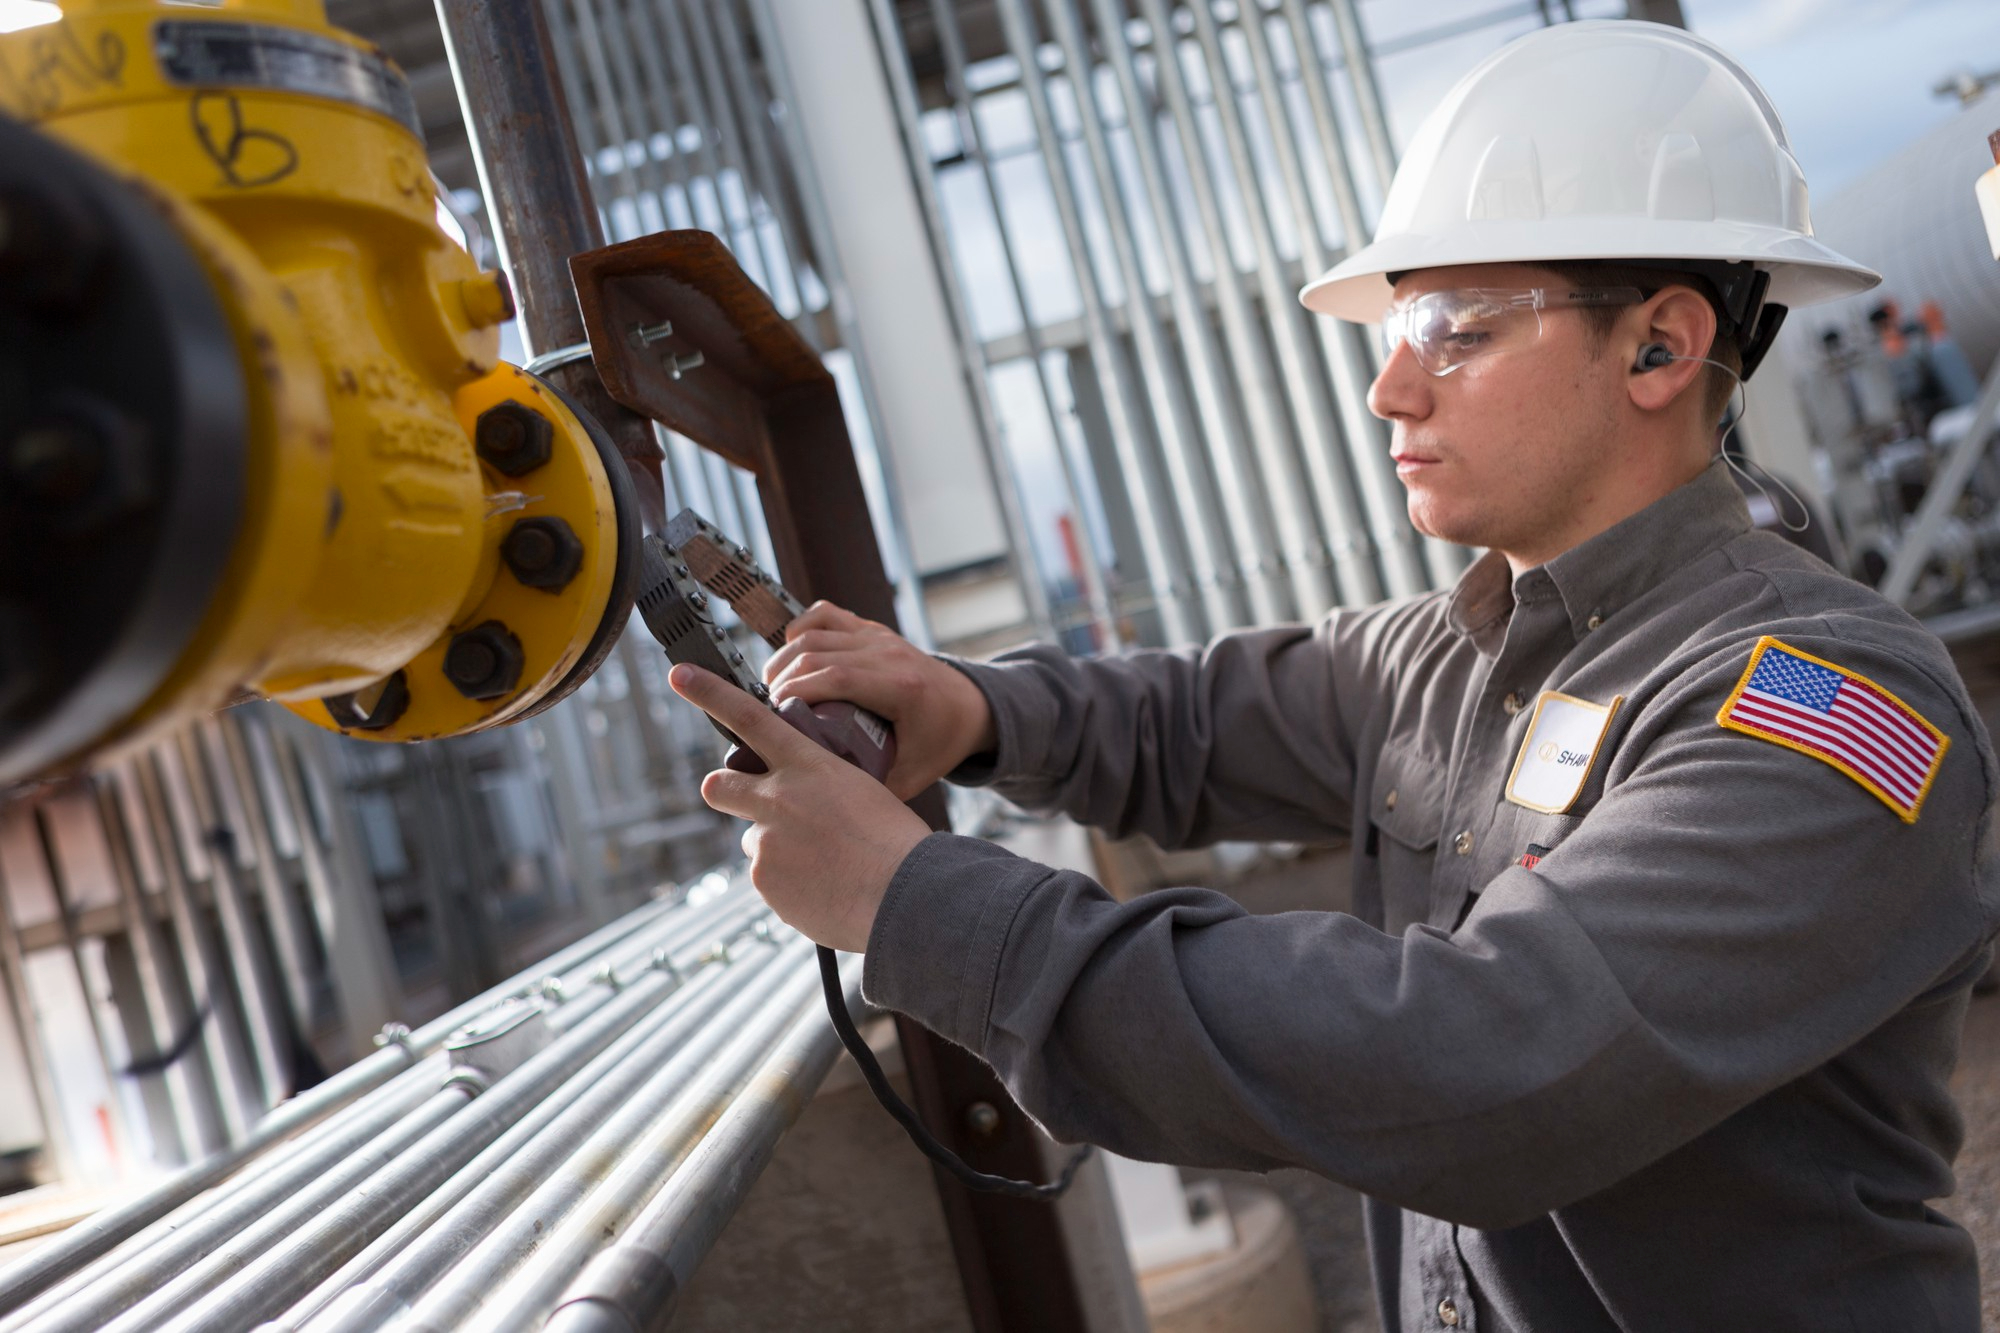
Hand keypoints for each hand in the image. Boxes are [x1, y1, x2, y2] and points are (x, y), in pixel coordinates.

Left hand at [670, 663, 930, 952]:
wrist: (905, 894)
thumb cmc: (895, 842)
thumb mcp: (862, 792)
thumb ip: (821, 788)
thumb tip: (804, 807)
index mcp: (809, 765)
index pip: (751, 718)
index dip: (710, 693)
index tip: (680, 675)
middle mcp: (778, 798)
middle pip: (718, 784)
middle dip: (725, 790)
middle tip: (748, 802)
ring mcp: (767, 841)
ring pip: (755, 841)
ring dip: (778, 850)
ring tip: (824, 865)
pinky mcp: (765, 882)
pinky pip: (769, 880)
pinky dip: (790, 885)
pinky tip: (824, 888)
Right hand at [762, 602, 995, 799]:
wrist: (971, 707)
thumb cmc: (940, 742)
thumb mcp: (912, 775)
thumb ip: (872, 787)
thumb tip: (823, 802)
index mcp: (902, 686)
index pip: (836, 677)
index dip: (796, 692)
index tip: (774, 717)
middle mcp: (890, 653)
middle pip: (817, 653)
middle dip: (782, 680)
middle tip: (765, 711)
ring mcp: (880, 636)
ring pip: (816, 633)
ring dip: (784, 658)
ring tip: (772, 691)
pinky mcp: (872, 630)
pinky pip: (826, 615)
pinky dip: (801, 629)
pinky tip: (792, 656)